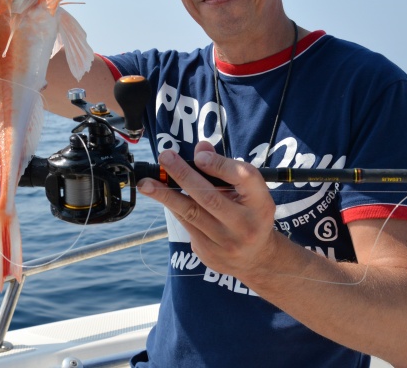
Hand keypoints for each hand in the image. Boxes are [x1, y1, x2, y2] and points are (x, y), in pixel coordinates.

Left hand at [138, 140, 278, 278]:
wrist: (256, 258)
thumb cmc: (250, 214)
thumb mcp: (248, 191)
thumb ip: (226, 169)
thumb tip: (200, 149)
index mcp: (260, 203)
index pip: (242, 178)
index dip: (219, 165)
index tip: (199, 156)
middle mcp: (245, 224)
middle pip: (210, 197)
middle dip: (183, 175)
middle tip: (165, 158)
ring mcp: (226, 242)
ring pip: (191, 213)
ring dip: (165, 195)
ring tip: (146, 183)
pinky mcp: (209, 253)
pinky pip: (186, 224)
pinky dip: (173, 207)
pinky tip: (160, 195)